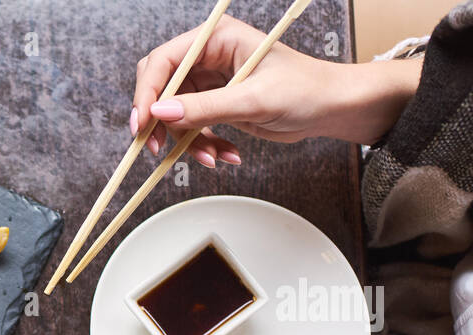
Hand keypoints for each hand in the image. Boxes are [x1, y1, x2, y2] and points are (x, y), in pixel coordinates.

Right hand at [131, 14, 421, 165]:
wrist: (331, 108)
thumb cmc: (305, 90)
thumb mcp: (252, 100)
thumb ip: (204, 107)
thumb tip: (159, 114)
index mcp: (216, 39)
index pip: (164, 61)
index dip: (147, 93)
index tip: (142, 125)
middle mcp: (208, 57)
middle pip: (161, 88)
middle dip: (160, 121)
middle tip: (158, 148)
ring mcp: (211, 83)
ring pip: (174, 115)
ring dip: (187, 141)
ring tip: (211, 157)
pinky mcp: (216, 106)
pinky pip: (193, 129)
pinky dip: (204, 146)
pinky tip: (226, 155)